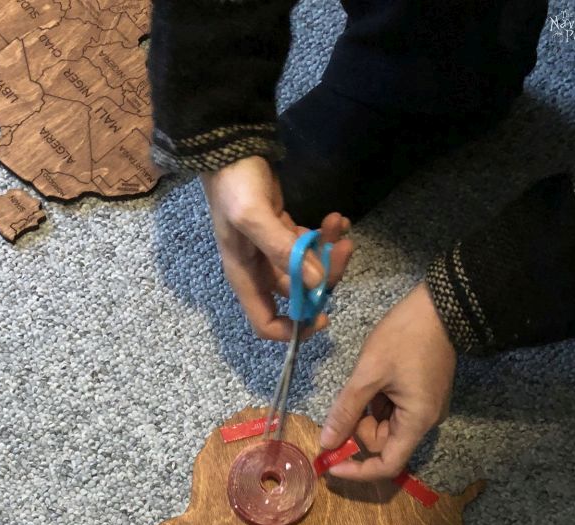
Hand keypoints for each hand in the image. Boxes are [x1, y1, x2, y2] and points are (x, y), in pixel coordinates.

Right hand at [202, 156, 352, 341]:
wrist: (230, 146)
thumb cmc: (234, 185)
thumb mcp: (253, 217)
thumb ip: (283, 251)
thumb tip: (314, 284)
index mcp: (245, 277)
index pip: (266, 323)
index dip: (294, 329)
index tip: (322, 316)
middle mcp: (258, 271)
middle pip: (298, 295)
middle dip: (324, 277)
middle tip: (343, 250)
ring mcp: (272, 252)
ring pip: (309, 269)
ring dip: (329, 252)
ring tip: (339, 224)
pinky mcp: (284, 232)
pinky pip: (310, 245)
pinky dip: (325, 236)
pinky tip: (336, 219)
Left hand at [320, 282, 455, 478]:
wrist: (440, 305)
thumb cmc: (404, 338)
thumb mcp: (368, 374)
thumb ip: (346, 411)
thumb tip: (325, 444)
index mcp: (416, 422)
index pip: (387, 465)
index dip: (358, 471)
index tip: (331, 465)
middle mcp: (424, 421)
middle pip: (382, 443)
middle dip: (357, 430)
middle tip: (345, 403)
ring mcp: (423, 408)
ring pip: (384, 426)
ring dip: (365, 413)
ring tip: (362, 383)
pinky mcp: (420, 395)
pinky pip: (392, 410)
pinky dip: (376, 402)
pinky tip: (372, 381)